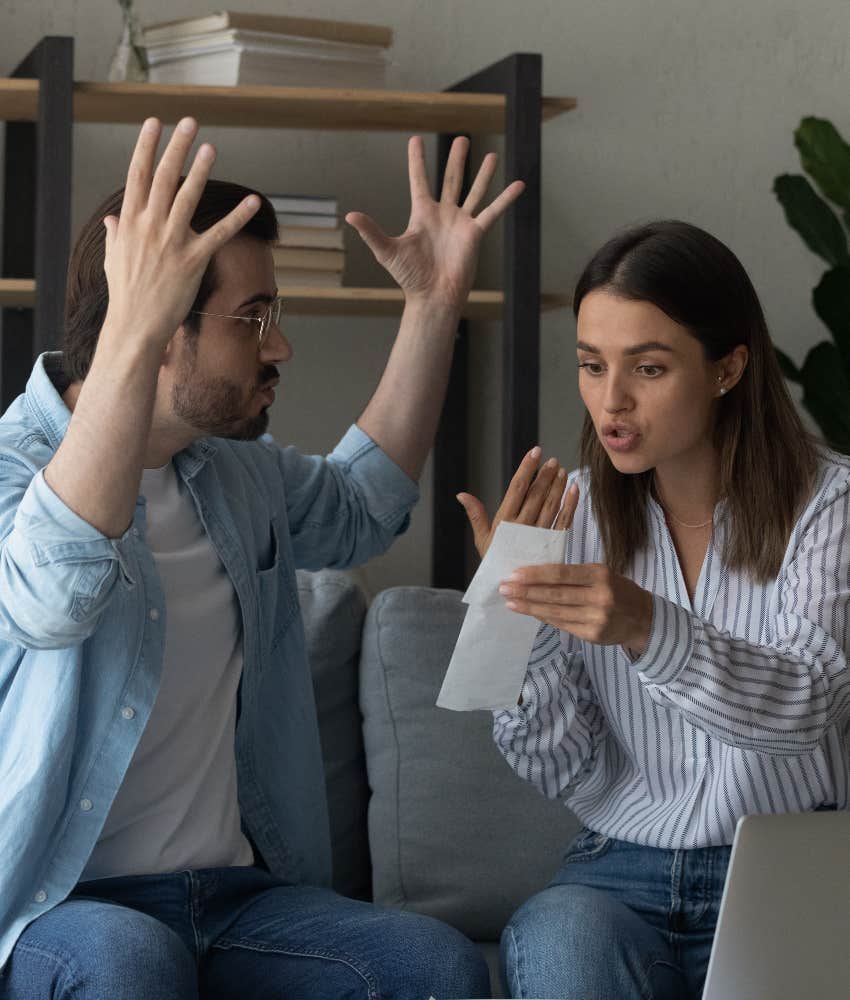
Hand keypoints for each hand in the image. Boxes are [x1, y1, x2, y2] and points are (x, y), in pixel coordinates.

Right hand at [102, 117, 260, 348]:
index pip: (138, 175)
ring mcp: (172, 242)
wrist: (135, 324)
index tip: (154, 123)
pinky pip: (220, 233)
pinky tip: (253, 200)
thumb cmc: (125, 294)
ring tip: (212, 147)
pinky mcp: (193, 260)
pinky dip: (238, 216)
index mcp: (130, 221)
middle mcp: (150, 226)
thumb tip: (112, 221)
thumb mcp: (113, 259)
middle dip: (176, 147)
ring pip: (188, 198)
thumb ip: (116, 235)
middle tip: (189, 122)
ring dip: (201, 170)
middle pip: (164, 177)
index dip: (146, 146)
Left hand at [345, 135, 524, 310]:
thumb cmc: (409, 277)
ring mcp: (460, 223)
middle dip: (456, 159)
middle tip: (462, 139)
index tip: (415, 139)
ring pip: (473, 191)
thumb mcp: (387, 251)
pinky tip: (519, 184)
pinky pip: (493, 212)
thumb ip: (371, 231)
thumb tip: (349, 215)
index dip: (417, 161)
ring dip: (482, 174)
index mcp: (422, 214)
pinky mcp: (475, 233)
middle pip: (450, 179)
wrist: (433, 296)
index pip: (419, 180)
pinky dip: (506, 199)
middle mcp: (443, 215)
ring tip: (491, 155)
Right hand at [457, 446, 578, 558]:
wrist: (510, 589)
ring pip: (551, 506)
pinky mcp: (553, 545)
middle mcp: (523, 527)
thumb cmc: (494, 562)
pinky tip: (573, 490)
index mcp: (504, 522)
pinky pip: (564, 522)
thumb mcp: (482, 539)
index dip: (526, 469)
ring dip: (557, 486)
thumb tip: (461, 494)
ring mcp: (539, 535)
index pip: (517, 489)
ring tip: (561, 470)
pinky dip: (570, 505)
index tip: (534, 453)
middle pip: (536, 495)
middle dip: (545, 475)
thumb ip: (475, 514)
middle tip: (552, 460)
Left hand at [499, 562, 653, 654]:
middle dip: (526, 592)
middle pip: (555, 594)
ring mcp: (596, 618)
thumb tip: (535, 577)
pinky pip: (562, 625)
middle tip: (504, 589)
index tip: (514, 574)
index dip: (536, 575)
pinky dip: (544, 618)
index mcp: (600, 574)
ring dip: (530, 607)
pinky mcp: (592, 635)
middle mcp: (599, 596)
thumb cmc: (616, 590)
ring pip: (555, 612)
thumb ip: (573, 576)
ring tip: (511, 602)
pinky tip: (530, 613)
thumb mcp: (600, 574)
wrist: (643, 618)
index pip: (561, 573)